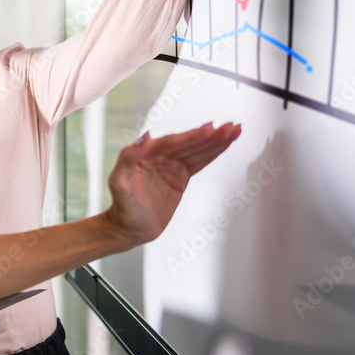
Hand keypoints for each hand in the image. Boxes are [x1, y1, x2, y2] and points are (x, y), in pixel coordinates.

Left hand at [102, 122, 241, 246]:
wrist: (129, 228)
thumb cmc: (122, 207)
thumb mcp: (119, 183)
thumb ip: (128, 158)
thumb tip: (145, 136)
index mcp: (145, 153)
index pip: (172, 143)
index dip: (192, 136)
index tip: (210, 129)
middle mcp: (158, 155)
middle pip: (188, 143)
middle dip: (210, 135)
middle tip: (230, 127)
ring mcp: (171, 164)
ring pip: (197, 150)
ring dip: (217, 140)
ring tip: (234, 130)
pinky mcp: (180, 175)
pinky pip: (199, 161)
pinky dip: (213, 152)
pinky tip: (226, 143)